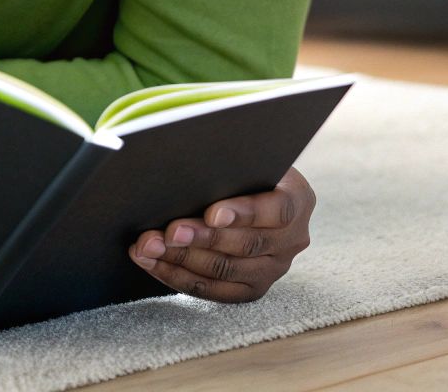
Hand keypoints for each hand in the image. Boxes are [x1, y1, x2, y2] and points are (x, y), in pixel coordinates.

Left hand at [127, 166, 315, 301]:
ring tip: (149, 246)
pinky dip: (179, 276)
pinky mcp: (251, 289)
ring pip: (226, 270)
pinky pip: (214, 290)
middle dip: (202, 238)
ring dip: (182, 259)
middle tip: (168, 232)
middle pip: (247, 245)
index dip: (243, 213)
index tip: (211, 213)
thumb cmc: (244, 169)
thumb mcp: (248, 158)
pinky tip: (153, 263)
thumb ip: (232, 163)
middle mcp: (292, 239)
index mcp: (298, 200)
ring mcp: (273, 269)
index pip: (277, 210)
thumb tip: (190, 163)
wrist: (252, 193)